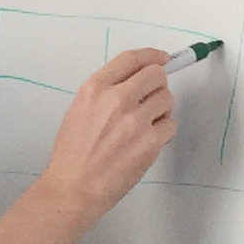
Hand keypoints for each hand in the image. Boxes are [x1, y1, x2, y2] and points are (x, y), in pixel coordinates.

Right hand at [42, 48, 174, 221]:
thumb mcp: (79, 110)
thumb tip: (134, 83)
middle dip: (158, 85)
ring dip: (161, 110)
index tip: (161, 59)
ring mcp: (135, 121)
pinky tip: (148, 142)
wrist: (75, 187)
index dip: (152, 56)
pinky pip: (170, 126)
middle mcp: (116, 99)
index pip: (131, 59)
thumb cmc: (73, 155)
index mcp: (95, 89)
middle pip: (156, 75)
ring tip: (146, 126)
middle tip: (152, 99)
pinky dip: (163, 133)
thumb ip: (105, 93)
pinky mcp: (149, 142)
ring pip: (167, 99)